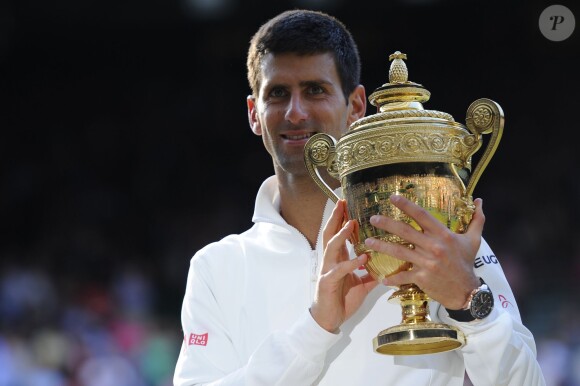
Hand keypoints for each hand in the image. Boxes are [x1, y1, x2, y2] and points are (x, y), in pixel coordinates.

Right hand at [310, 199, 378, 332]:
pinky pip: (339, 270)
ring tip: (351, 224)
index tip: (346, 204)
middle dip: (336, 218)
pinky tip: (362, 257)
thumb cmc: (342, 300)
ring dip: (341, 235)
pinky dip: (351, 262)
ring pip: (331, 247)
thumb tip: (388, 266)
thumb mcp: (361, 284)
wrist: (329, 319)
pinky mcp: (328, 282)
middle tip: (342, 203)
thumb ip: (371, 273)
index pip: (337, 233)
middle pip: (329, 233)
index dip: (341, 219)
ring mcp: (327, 270)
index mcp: (337, 259)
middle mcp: (330, 261)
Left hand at [364, 195, 484, 309]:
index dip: (406, 206)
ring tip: (368, 242)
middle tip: (372, 219)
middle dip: (387, 224)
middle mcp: (434, 246)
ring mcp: (427, 262)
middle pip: (405, 231)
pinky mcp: (422, 277)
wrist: (467, 291)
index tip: (393, 198)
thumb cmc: (466, 263)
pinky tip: (381, 278)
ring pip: (399, 251)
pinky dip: (392, 278)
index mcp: (443, 235)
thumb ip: (476, 220)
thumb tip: (480, 200)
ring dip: (381, 246)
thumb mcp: (474, 241)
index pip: (422, 216)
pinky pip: (403, 275)